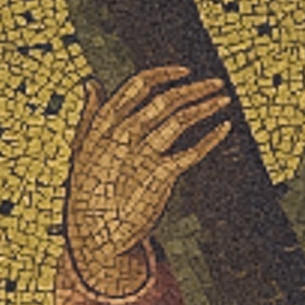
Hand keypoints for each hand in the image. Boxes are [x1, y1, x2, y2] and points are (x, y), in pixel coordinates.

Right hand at [64, 63, 235, 297]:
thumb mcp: (81, 147)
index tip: (184, 71)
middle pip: (165, 99)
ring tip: (223, 99)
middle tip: (215, 83)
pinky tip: (224, 128)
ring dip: (206, 106)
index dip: (164, 74)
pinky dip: (211, 138)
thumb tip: (92, 83)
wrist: (94, 233)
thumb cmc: (88, 188)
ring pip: (180, 120)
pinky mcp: (160, 176)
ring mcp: (143, 154)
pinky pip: (192, 151)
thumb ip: (90, 114)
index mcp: (106, 122)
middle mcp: (125, 134)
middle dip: (194, 88)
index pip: (138, 85)